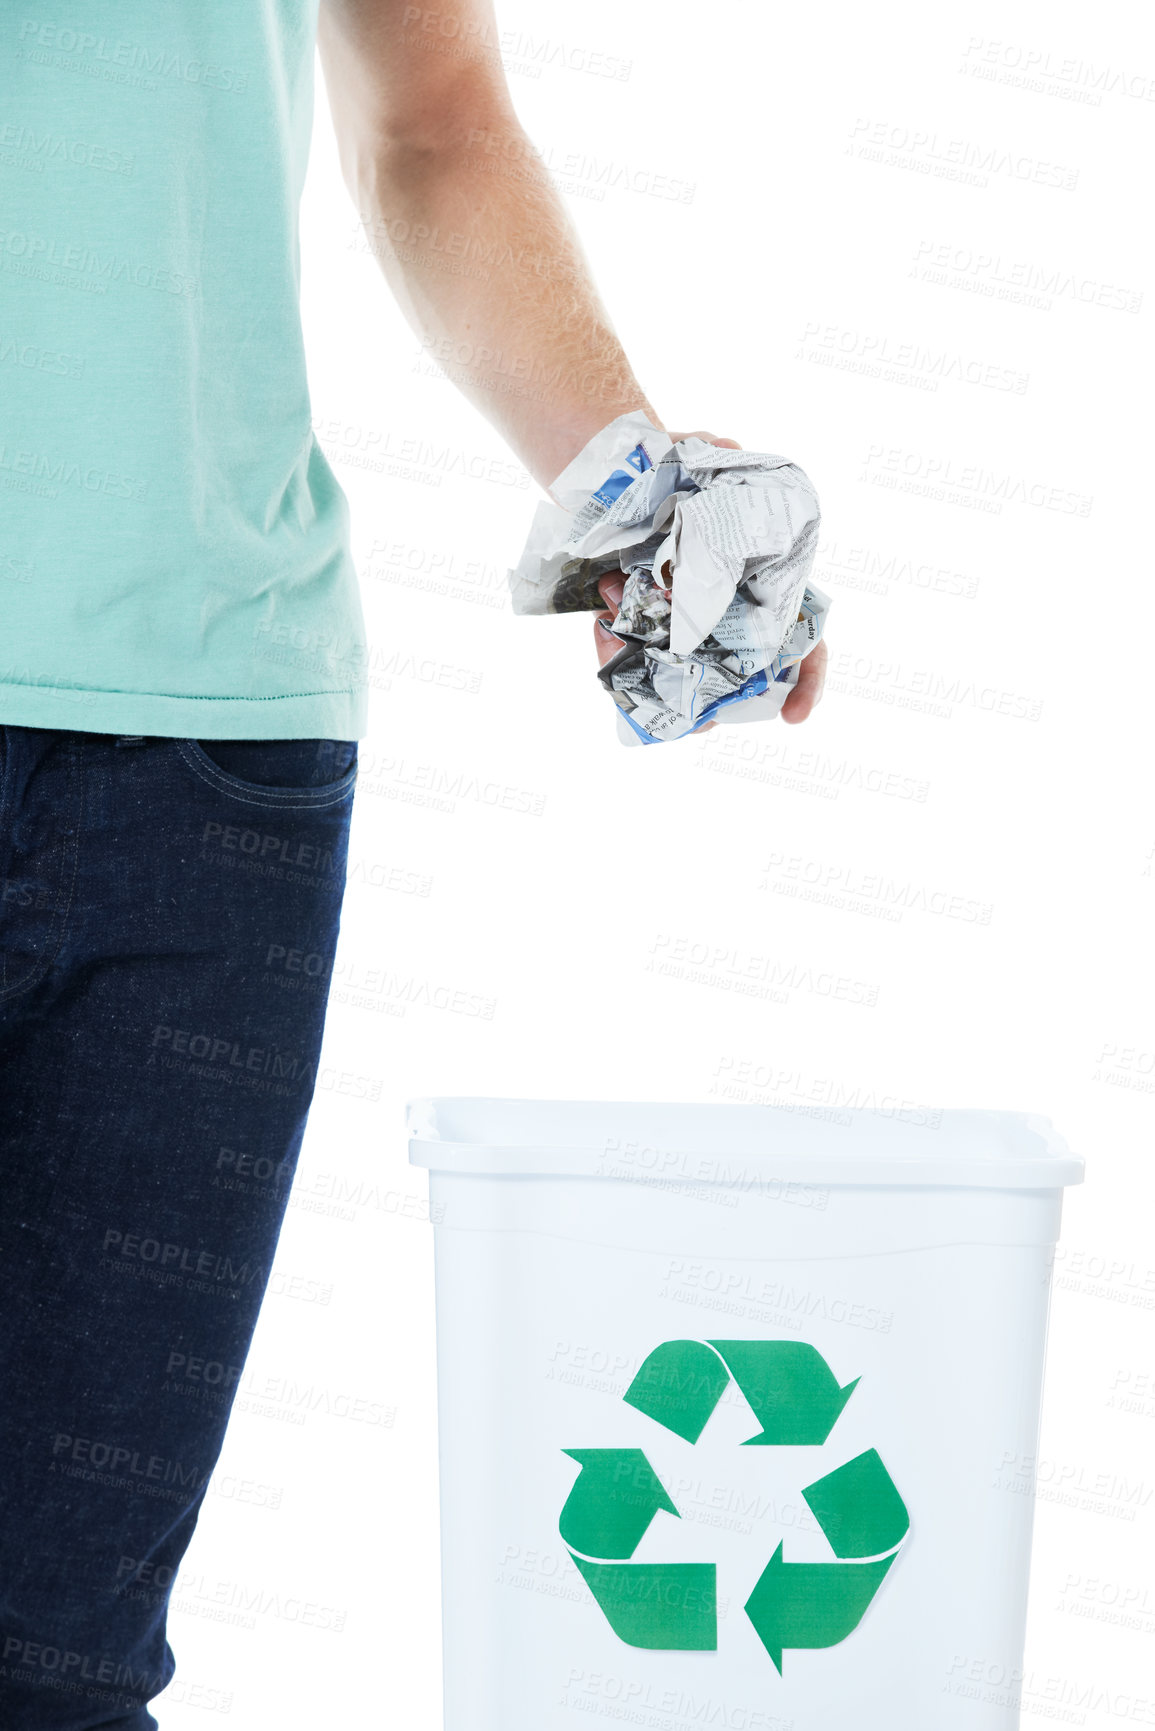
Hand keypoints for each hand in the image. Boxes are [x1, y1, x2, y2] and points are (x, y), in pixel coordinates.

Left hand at [591, 427, 826, 730]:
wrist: (608, 479)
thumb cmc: (667, 471)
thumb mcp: (695, 457)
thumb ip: (715, 454)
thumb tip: (731, 447)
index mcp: (762, 584)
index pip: (804, 642)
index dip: (807, 679)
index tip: (794, 716)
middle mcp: (728, 618)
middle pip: (737, 681)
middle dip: (718, 703)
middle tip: (701, 717)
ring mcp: (682, 630)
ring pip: (679, 680)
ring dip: (656, 681)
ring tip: (624, 644)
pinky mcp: (637, 632)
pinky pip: (634, 665)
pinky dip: (618, 658)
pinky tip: (602, 629)